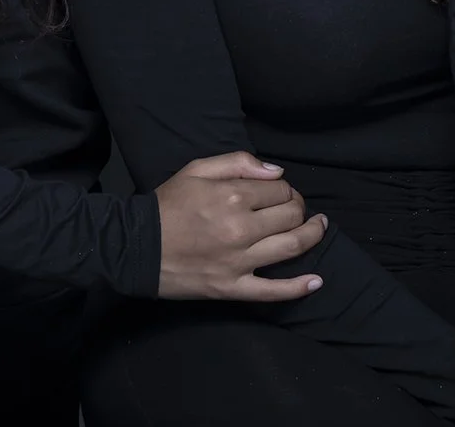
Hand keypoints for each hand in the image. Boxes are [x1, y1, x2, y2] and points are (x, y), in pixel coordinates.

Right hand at [155, 152, 327, 301]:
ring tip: (319, 228)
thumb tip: (277, 171)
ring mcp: (239, 261)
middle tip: (296, 208)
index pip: (280, 190)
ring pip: (291, 247)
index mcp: (233, 196)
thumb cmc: (166, 205)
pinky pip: (272, 291)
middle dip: (300, 209)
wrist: (135, 247)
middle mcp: (241, 228)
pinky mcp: (232, 288)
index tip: (280, 192)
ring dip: (312, 236)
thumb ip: (239, 162)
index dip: (285, 189)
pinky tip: (316, 282)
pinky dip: (298, 288)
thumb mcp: (196, 169)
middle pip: (291, 216)